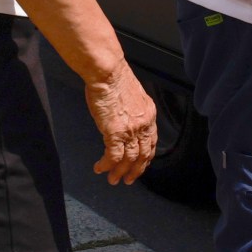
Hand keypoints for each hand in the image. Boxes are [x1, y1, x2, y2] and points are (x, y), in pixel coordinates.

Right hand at [85, 65, 158, 184]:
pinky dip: (107, 165)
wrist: (107, 72)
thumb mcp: (131, 95)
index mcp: (149, 114)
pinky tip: (100, 168)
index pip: (151, 142)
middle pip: (143, 155)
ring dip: (120, 172)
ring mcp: (130, 130)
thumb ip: (132, 109)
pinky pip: (113, 156)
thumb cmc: (113, 77)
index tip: (141, 164)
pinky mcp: (115, 133)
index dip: (146, 156)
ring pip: (129, 159)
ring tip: (113, 180)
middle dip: (136, 170)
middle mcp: (143, 124)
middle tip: (128, 180)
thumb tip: (124, 117)